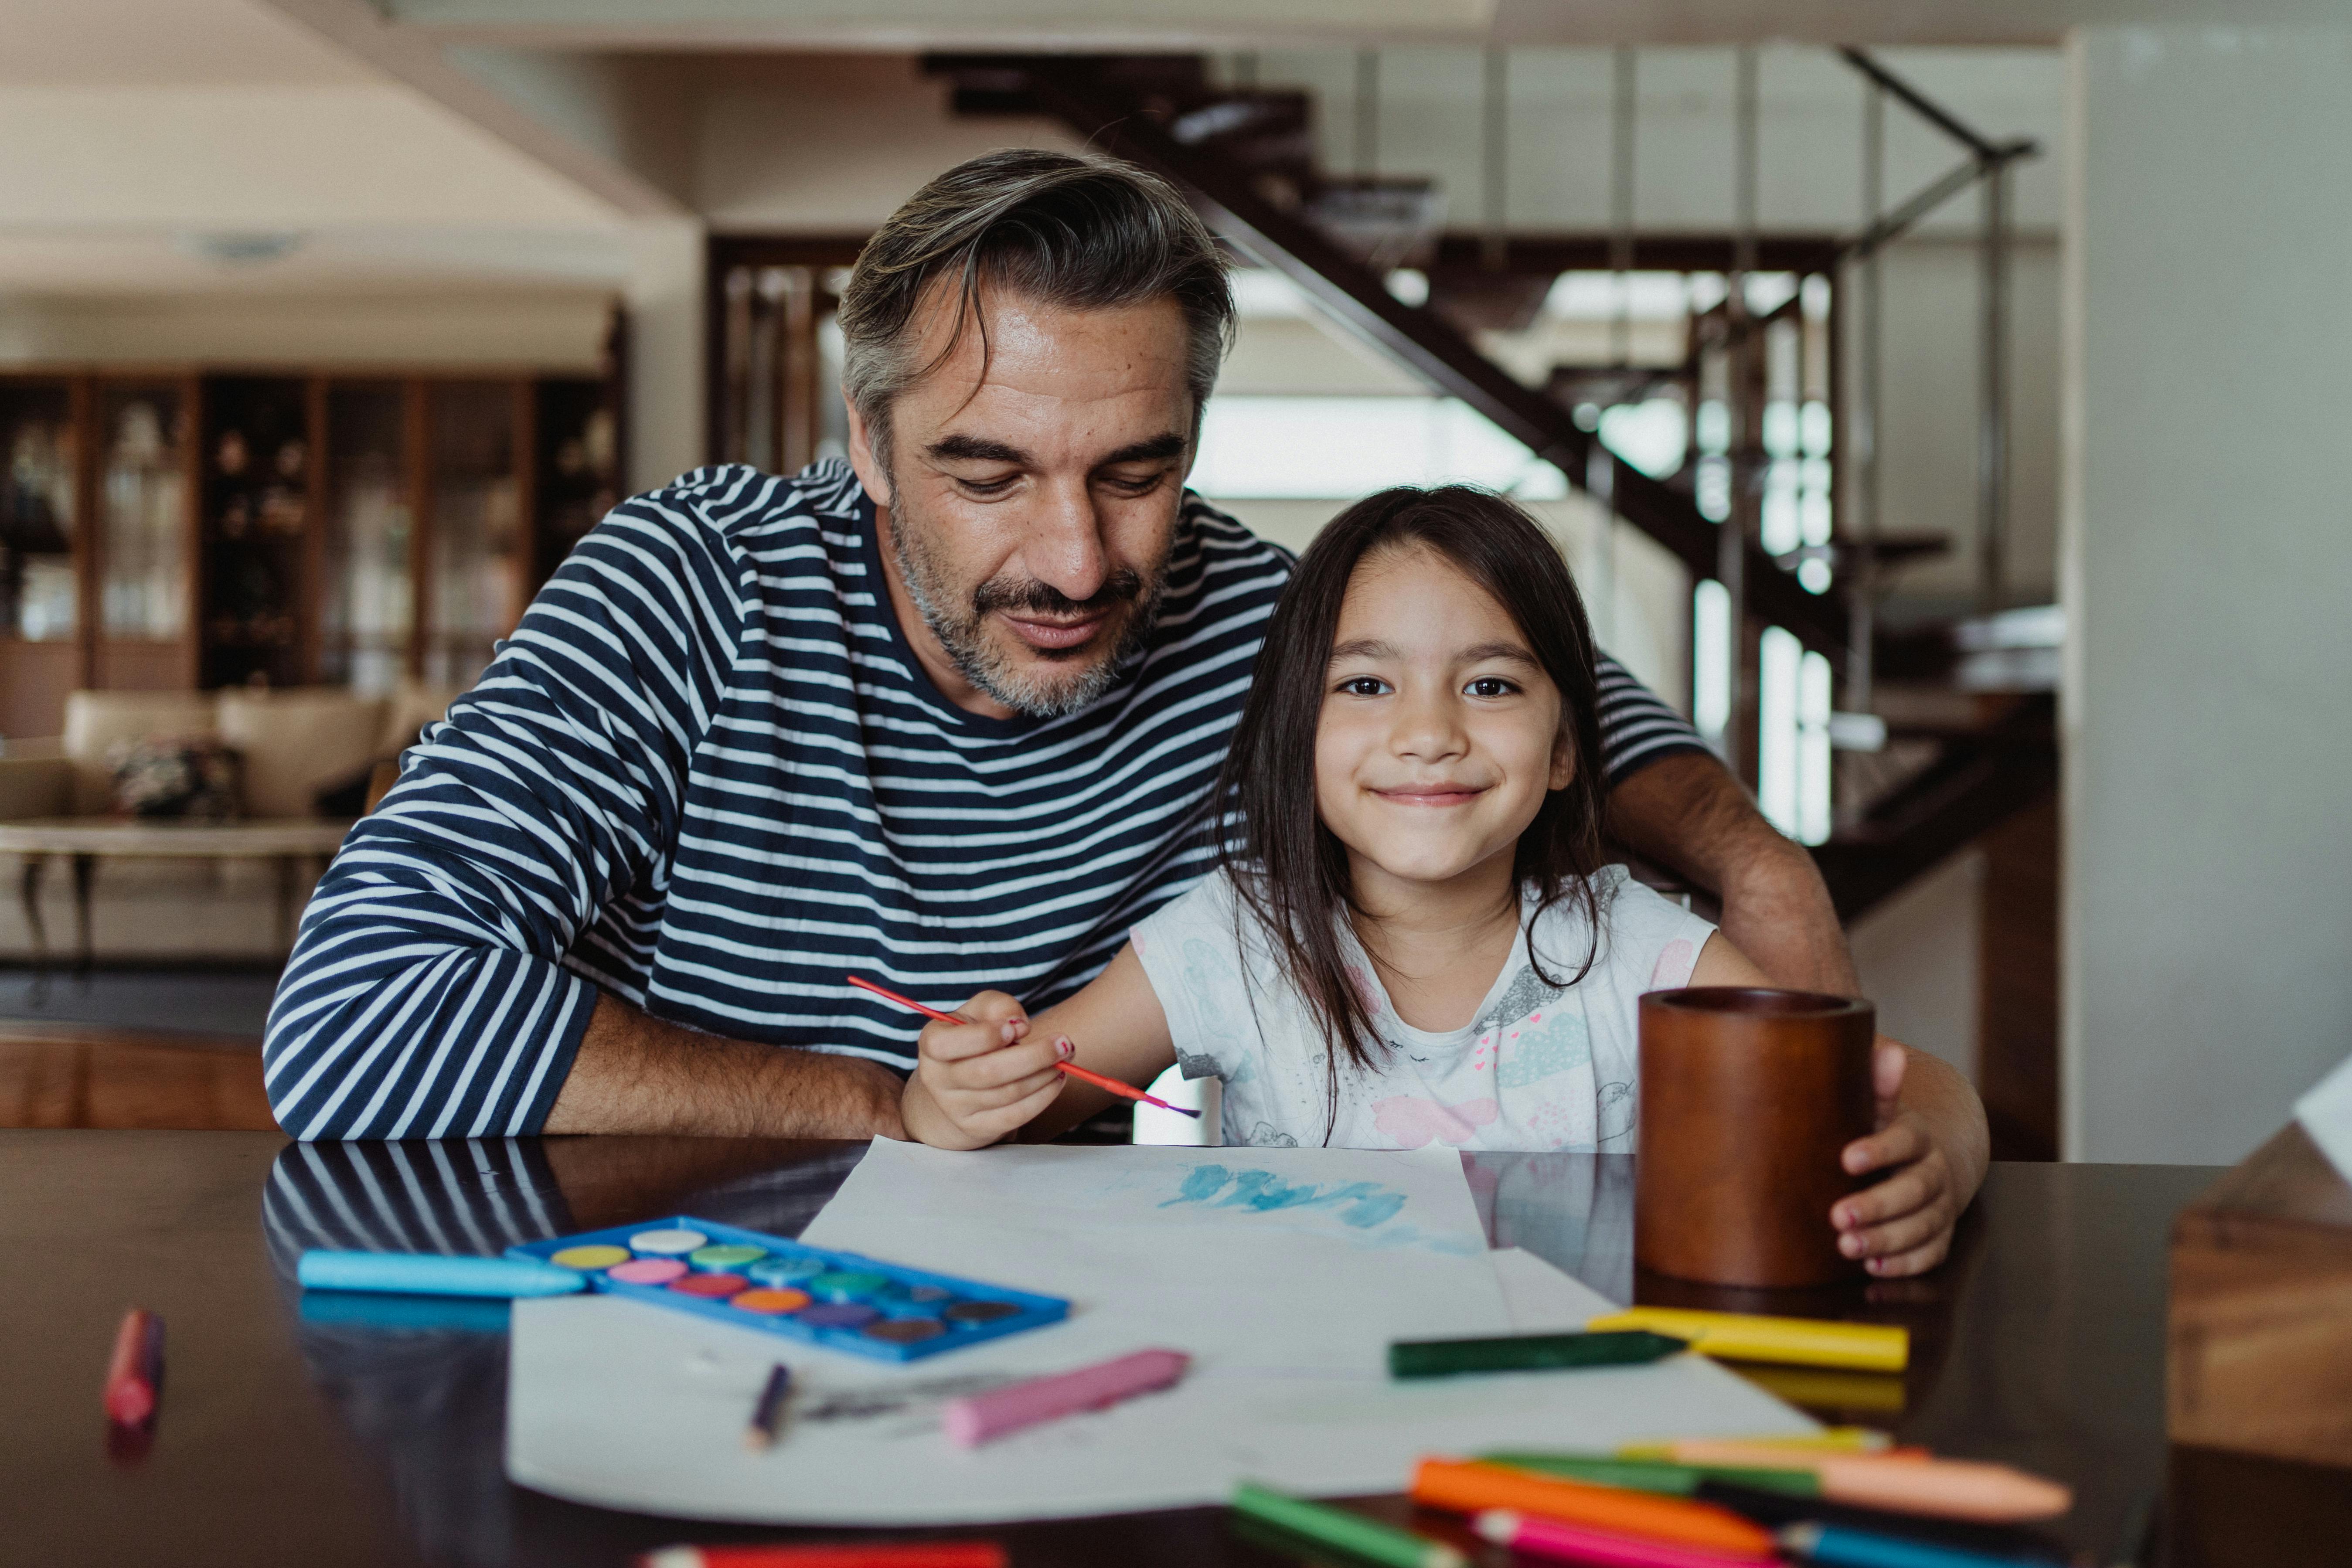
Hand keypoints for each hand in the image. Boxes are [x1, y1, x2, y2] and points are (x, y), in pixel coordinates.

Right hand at [899, 990, 1070, 1150]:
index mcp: (932, 1043)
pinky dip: (1042, 1098)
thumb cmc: (971, 1041)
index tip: (1019, 1028)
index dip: (986, 1036)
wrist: (952, 1091)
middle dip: (1034, 1056)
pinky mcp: (977, 1129)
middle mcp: (937, 1078)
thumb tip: (1019, 1024)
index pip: (948, 1043)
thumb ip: (996, 1006)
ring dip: (1043, 1075)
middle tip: (1065, 1043)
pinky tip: (1056, 1081)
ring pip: (1007, 1094)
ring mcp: (955, 1108)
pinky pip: (1014, 1116)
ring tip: (1065, 1059)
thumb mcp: (977, 1013)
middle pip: (987, 1072)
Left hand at [1832, 1041, 1964, 1275]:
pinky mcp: (1939, 1237)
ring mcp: (1940, 1207)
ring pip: (1921, 1226)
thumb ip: (1875, 1083)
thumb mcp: (1874, 1106)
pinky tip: (1873, 1269)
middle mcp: (1933, 1172)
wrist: (1918, 1163)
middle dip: (1877, 1205)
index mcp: (1915, 1135)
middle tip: (1838, 1216)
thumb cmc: (1879, 1131)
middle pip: (1914, 1190)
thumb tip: (1887, 1049)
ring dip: (1886, 1239)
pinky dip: (1903, 1264)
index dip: (1879, 1150)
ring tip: (1847, 1246)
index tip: (1847, 1158)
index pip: (1905, 1140)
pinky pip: (1929, 1255)